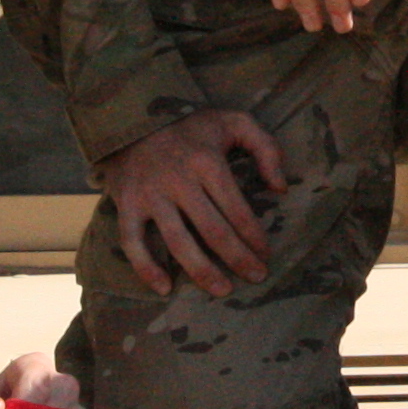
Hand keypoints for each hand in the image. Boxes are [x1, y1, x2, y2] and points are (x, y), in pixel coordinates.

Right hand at [95, 110, 286, 294]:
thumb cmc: (190, 127)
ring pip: (178, 242)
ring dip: (202, 271)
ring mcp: (150, 195)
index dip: (254, 237)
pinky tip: (164, 288)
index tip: (266, 255)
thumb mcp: (234, 122)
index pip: (237, 209)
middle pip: (213, 230)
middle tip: (256, 277)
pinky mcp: (126, 205)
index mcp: (207, 161)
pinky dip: (146, 268)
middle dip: (238, 258)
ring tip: (222, 291)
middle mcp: (178, 180)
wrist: (132, 117)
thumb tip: (281, 188)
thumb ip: (266, 148)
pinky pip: (133, 242)